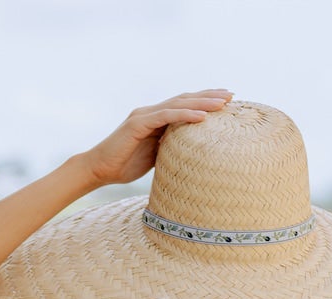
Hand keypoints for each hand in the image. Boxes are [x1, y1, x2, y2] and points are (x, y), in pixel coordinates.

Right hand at [79, 90, 233, 186]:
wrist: (98, 169)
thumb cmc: (123, 166)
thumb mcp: (153, 158)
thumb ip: (169, 150)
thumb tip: (189, 155)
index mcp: (155, 119)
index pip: (184, 105)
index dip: (204, 102)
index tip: (226, 102)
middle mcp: (151, 112)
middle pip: (185, 99)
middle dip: (210, 97)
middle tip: (232, 96)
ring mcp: (144, 115)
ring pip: (179, 104)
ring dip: (202, 103)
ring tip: (223, 103)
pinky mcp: (138, 123)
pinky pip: (166, 116)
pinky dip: (185, 115)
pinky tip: (202, 116)